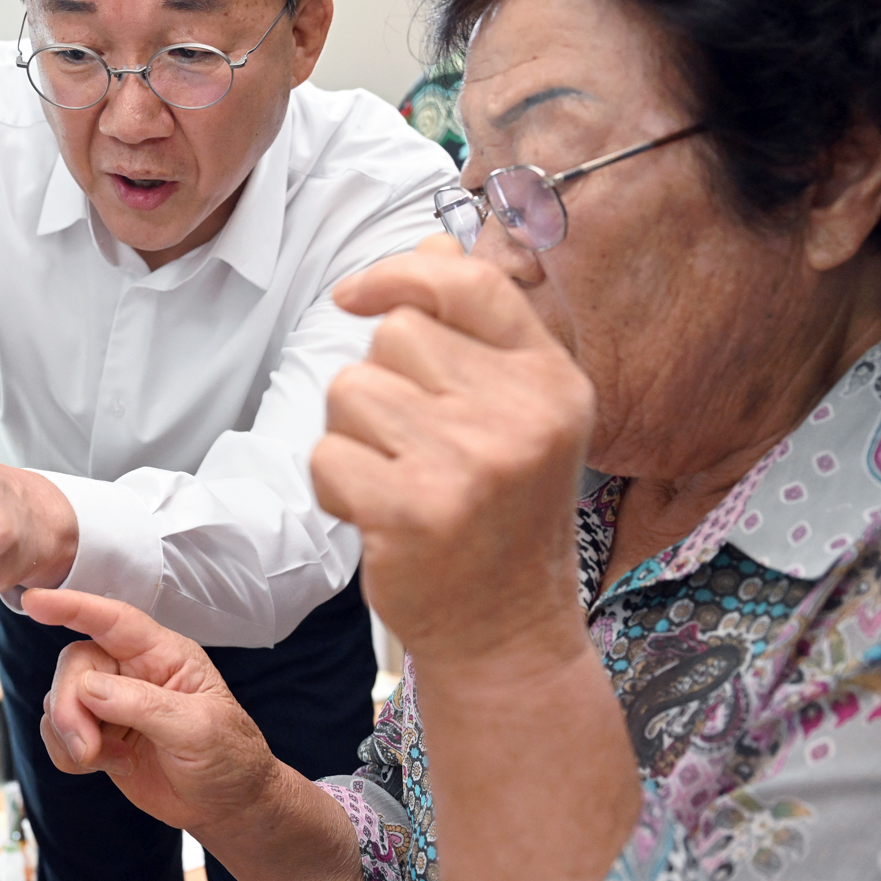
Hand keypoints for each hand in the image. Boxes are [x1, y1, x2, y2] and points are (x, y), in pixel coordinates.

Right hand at [23, 588, 278, 838]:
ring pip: (61, 700)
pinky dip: (68, 754)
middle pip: (76, 666)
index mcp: (163, 655)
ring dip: (71, 736)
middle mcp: (133, 671)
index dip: (73, 606)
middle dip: (71, 708)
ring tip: (109, 760)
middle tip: (87, 749)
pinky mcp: (98, 736)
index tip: (35, 601)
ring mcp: (112, 704)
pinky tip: (106, 766)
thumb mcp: (200, 729)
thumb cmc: (231, 758)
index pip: (113, 620)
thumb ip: (145, 705)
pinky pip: (58, 734)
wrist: (228, 806)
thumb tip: (91, 688)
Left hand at [312, 233, 595, 674]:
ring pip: (351, 390)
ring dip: (353, 435)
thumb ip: (478, 331)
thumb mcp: (519, 416)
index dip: (401, 273)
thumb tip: (426, 244)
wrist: (509, 636)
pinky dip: (335, 486)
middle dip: (380, 383)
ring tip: (399, 481)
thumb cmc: (500, 517)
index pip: (469, 283)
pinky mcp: (416, 510)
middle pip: (394, 335)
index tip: (355, 295)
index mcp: (553, 381)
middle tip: (413, 447)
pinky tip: (379, 517)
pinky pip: (327, 453)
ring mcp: (471, 463)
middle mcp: (522, 415)